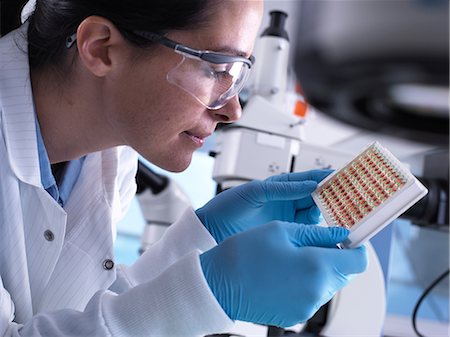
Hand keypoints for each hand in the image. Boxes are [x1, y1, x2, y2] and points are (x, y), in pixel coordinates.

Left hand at [196, 169, 331, 242]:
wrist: (212, 231)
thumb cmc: (227, 207)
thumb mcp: (255, 192)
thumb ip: (283, 189)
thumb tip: (310, 185)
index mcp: (279, 186)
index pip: (309, 179)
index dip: (327, 178)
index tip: (344, 178)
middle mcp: (285, 201)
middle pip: (316, 197)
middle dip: (332, 197)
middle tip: (348, 200)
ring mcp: (286, 218)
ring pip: (314, 213)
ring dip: (327, 213)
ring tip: (340, 215)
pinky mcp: (285, 233)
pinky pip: (306, 230)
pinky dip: (318, 230)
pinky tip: (326, 231)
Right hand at [200, 221, 367, 327]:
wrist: (216, 285)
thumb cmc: (244, 255)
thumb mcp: (280, 231)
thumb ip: (316, 234)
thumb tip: (340, 235)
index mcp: (317, 267)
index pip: (358, 261)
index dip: (356, 246)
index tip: (346, 238)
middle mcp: (317, 292)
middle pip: (344, 273)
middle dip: (334, 256)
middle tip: (313, 241)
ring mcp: (306, 307)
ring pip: (327, 284)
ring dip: (319, 269)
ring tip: (292, 256)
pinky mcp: (294, 315)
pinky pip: (311, 296)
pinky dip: (305, 282)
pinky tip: (283, 271)